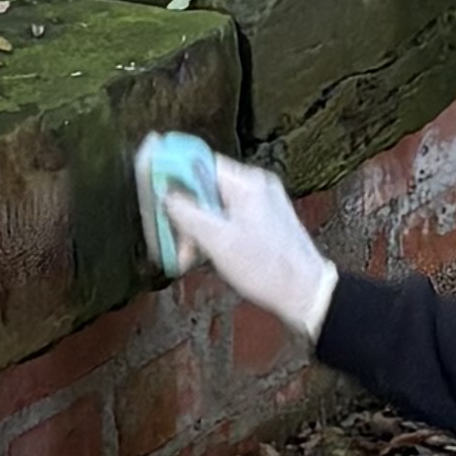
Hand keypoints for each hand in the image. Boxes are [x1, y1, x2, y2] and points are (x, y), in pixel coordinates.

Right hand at [147, 148, 336, 342]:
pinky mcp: (264, 219)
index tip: (149, 178)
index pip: (199, 161)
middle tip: (175, 242)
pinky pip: (228, 217)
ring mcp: (261, 202)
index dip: (171, 169)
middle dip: (184, 214)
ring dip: (197, 229)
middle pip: (203, 186)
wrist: (306, 293)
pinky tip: (207, 256)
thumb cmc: (267, 268)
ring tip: (191, 258)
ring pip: (214, 205)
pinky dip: (213, 233)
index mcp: (246, 183)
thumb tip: (164, 192)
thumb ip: (187, 212)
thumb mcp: (217, 241)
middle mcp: (255, 185)